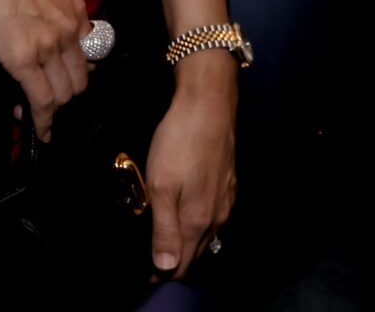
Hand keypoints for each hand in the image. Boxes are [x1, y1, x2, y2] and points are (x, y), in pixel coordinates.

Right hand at [0, 0, 92, 141]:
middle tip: (46, 99)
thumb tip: (49, 29)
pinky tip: (40, 130)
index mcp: (76, 10)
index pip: (89, 55)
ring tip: (34, 112)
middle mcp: (70, 30)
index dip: (76, 73)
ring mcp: (49, 47)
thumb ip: (55, 8)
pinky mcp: (25, 61)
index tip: (63, 81)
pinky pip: (41, 101)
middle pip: (79, 79)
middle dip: (64, 94)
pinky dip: (42, 121)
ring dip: (51, 109)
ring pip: (62, 94)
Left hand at [145, 62, 237, 281]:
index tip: (146, 270)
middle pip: (195, 251)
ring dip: (187, 239)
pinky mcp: (228, 182)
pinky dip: (198, 220)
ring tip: (167, 235)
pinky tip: (188, 209)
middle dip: (175, 258)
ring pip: (206, 232)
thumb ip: (164, 228)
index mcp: (198, 221)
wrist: (209, 104)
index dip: (163, 270)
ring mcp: (225, 199)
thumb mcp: (161, 185)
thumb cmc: (180, 142)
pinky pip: (213, 213)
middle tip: (152, 256)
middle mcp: (216, 216)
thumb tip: (166, 267)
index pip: (182, 263)